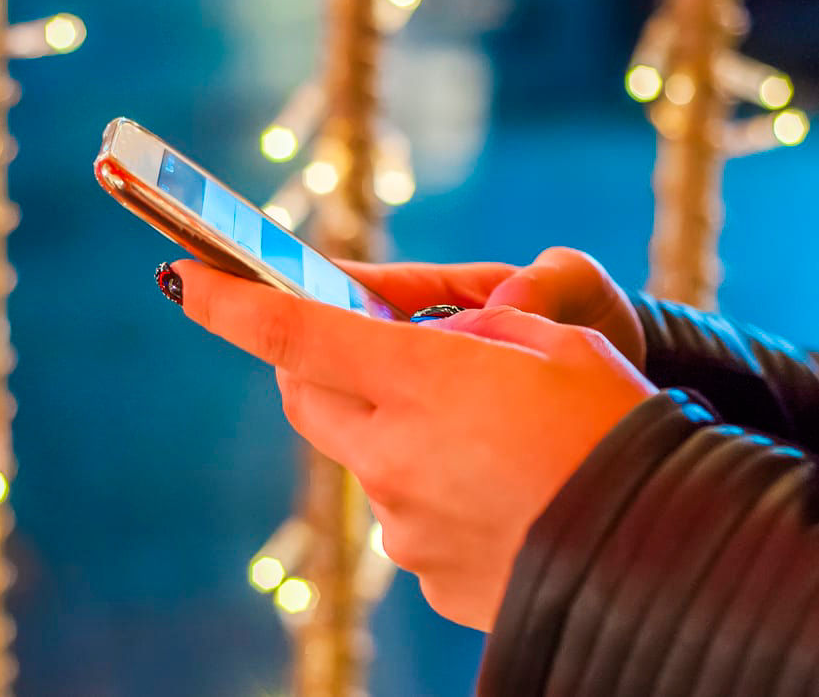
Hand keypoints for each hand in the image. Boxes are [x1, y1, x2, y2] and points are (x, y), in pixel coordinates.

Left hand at [171, 259, 656, 630]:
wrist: (670, 553)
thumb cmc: (617, 425)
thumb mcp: (557, 338)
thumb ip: (474, 324)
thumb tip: (429, 333)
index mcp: (422, 381)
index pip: (294, 334)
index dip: (228, 303)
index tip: (183, 279)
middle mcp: (394, 455)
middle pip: (309, 396)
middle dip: (315, 361)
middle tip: (356, 341)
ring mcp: (405, 523)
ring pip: (365, 457)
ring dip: (395, 430)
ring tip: (481, 433)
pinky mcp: (426, 574)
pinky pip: (407, 515)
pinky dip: (432, 489)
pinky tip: (498, 492)